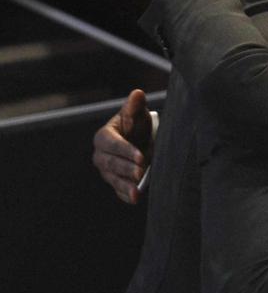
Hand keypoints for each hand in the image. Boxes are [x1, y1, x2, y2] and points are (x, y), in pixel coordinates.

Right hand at [92, 89, 152, 203]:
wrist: (139, 140)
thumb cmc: (136, 125)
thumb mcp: (136, 114)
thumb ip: (135, 106)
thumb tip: (137, 94)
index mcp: (104, 137)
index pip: (112, 144)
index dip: (125, 151)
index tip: (140, 156)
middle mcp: (101, 155)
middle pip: (111, 164)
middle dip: (126, 169)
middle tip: (141, 172)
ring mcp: (107, 171)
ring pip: (113, 179)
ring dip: (125, 186)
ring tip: (137, 192)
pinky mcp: (115, 183)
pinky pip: (118, 191)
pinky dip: (126, 196)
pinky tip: (134, 199)